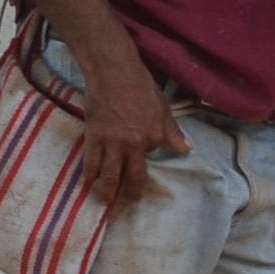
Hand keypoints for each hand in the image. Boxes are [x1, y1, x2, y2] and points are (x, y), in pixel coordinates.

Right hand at [74, 50, 186, 208]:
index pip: (151, 153)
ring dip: (107, 190)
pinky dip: (89, 172)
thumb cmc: (140, 84)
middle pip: (132, 176)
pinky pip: (91, 160)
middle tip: (127, 202)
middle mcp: (135, 143)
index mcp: (154, 135)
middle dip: (129, 193)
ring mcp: (113, 141)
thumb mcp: (163, 107)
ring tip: (104, 201)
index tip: (138, 152)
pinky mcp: (94, 135)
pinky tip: (88, 180)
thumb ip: (172, 131)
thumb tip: (186, 149)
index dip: (145, 152)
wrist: (113, 71)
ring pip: (109, 173)